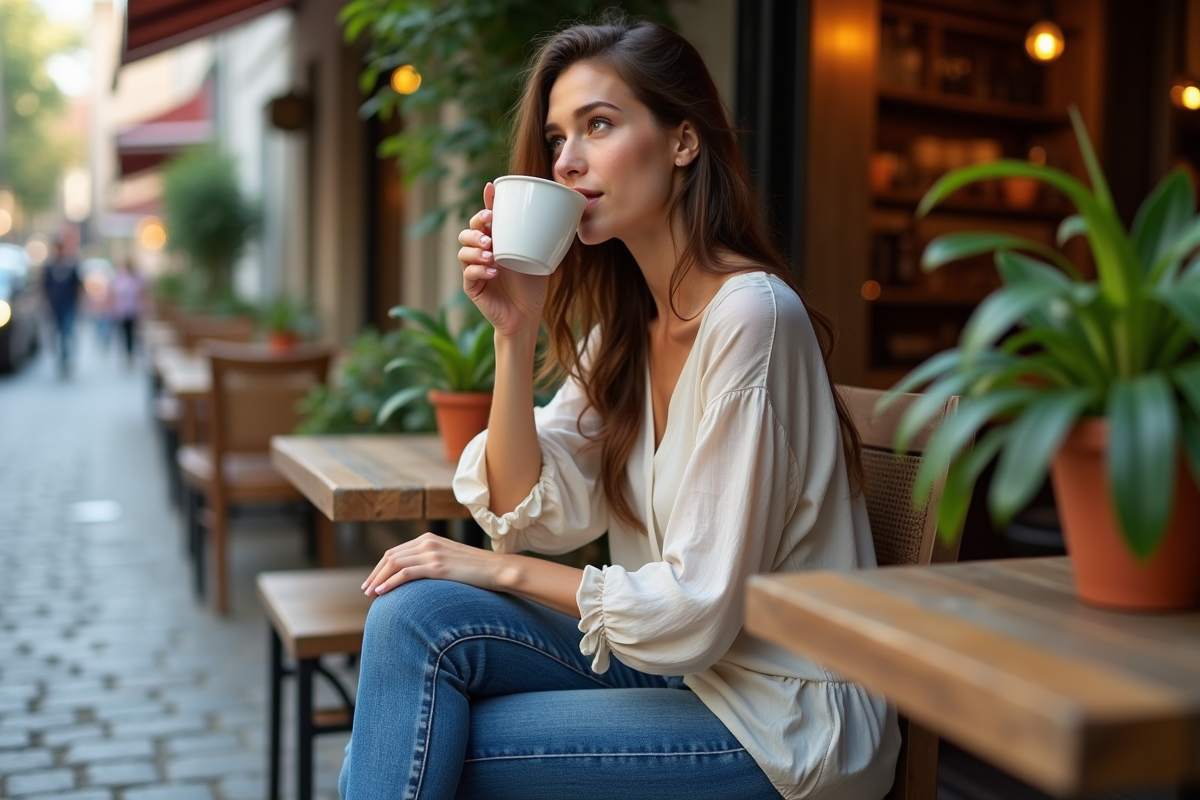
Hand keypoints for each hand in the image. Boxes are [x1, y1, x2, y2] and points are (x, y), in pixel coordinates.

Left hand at [362, 532, 508, 596]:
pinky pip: (405, 574)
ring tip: (370, 594)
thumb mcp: (450, 561)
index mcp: (429, 539)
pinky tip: (381, 593)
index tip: (373, 583)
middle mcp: (427, 543)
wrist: (496, 569)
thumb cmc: (476, 571)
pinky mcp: (437, 567)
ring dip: (378, 580)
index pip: (395, 552)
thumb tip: (417, 580)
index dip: (380, 568)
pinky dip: (389, 583)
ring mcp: (432, 553)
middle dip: (375, 574)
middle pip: (390, 557)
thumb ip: (432, 564)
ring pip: (394, 564)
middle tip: (366, 590)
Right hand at [458, 182, 548, 339]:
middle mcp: (482, 253)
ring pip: (463, 251)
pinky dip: (478, 270)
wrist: (527, 315)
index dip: (486, 204)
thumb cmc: (532, 287)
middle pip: (468, 232)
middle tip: (489, 232)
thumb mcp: (538, 258)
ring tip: (492, 254)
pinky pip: (468, 274)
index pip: (486, 220)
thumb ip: (538, 238)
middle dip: (476, 228)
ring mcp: (475, 270)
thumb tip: (554, 215)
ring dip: (475, 249)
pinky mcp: (472, 287)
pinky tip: (493, 272)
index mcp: (496, 243)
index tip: (491, 190)